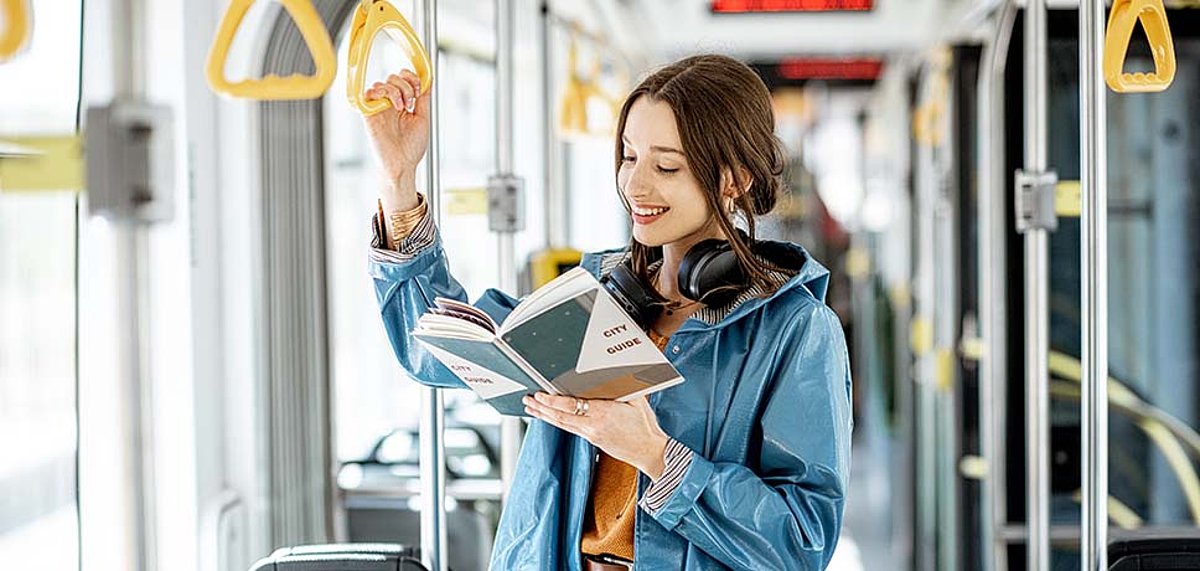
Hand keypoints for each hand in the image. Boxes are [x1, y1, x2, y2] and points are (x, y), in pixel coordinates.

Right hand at [363, 70, 428, 208]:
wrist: (402, 164)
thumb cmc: (412, 147)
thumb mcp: (422, 118)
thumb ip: (424, 98)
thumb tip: (429, 79)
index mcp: (402, 104)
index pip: (403, 79)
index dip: (412, 78)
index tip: (419, 90)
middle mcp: (389, 104)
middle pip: (393, 78)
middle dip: (406, 85)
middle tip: (411, 103)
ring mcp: (379, 108)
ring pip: (382, 83)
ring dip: (396, 90)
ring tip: (402, 107)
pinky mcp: (369, 114)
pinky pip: (368, 93)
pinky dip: (380, 92)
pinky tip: (391, 104)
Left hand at [523, 393, 669, 479]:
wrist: (650, 452)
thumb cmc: (645, 428)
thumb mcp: (638, 401)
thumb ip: (624, 386)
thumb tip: (617, 371)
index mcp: (603, 413)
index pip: (570, 406)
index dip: (552, 401)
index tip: (541, 394)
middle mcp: (593, 426)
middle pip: (560, 417)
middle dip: (541, 408)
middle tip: (528, 399)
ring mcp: (591, 435)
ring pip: (562, 425)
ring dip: (544, 416)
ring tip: (531, 408)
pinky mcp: (592, 440)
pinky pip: (569, 429)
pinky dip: (556, 422)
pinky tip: (549, 418)